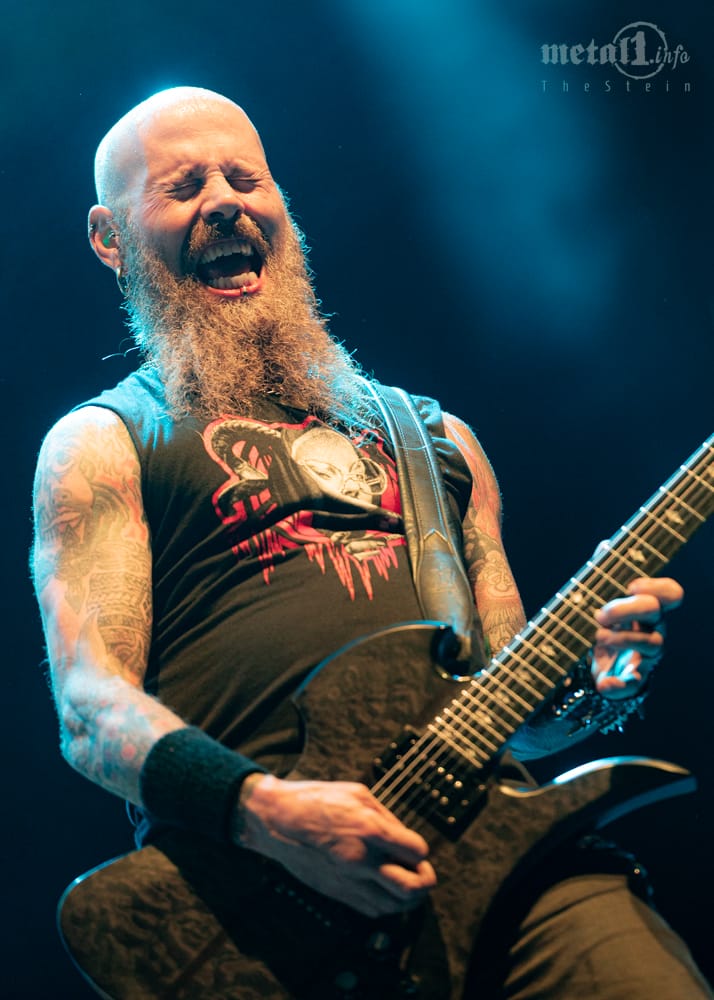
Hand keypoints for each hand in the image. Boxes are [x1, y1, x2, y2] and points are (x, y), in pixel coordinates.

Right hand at [234, 775, 436, 917]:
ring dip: (408, 896)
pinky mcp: (337, 893)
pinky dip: (386, 904)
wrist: (277, 821)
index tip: (413, 846)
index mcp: (370, 829)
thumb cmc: (316, 801)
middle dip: (426, 881)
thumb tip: (404, 836)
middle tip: (423, 872)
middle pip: (412, 888)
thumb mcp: (357, 794)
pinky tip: (383, 888)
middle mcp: (362, 859)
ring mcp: (349, 880)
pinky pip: (372, 910)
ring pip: (394, 905)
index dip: (420, 850)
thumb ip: (386, 816)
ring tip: (405, 880)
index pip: (417, 852)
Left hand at [592, 576, 682, 698]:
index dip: (655, 587)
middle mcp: (654, 631)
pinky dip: (619, 684)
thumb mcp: (604, 613)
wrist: (604, 668)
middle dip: (625, 609)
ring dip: (622, 638)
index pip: (670, 593)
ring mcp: (648, 656)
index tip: (630, 588)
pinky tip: (606, 682)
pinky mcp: (636, 680)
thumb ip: (606, 598)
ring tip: (598, 636)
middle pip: (653, 609)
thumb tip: (598, 598)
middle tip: (600, 616)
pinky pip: (634, 683)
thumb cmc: (606, 631)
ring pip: (652, 643)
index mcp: (648, 611)